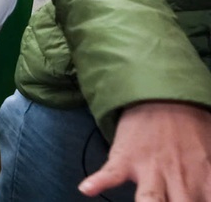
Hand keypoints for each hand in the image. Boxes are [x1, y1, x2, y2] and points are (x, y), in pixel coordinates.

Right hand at [79, 101, 210, 199]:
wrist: (162, 95)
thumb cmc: (190, 123)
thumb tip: (210, 187)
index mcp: (204, 177)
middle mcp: (179, 178)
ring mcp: (150, 169)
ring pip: (151, 199)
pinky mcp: (124, 159)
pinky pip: (110, 174)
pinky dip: (98, 182)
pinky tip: (87, 189)